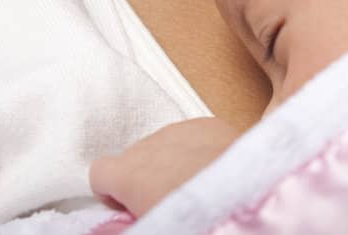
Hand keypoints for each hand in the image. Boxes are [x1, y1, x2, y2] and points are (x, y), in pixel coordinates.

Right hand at [89, 117, 240, 217]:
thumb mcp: (152, 225)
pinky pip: (191, 135)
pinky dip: (196, 150)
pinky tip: (213, 171)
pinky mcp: (210, 124)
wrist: (247, 200)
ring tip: (193, 187)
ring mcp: (181, 130)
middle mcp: (150, 144)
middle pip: (133, 157)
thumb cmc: (196, 218)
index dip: (113, 192)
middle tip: (167, 201)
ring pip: (162, 144)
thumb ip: (121, 225)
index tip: (130, 206)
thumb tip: (105, 227)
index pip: (99, 172)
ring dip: (171, 162)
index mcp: (129, 173)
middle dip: (145, 177)